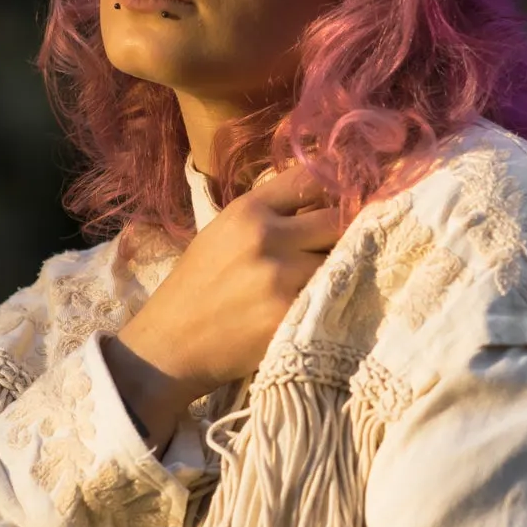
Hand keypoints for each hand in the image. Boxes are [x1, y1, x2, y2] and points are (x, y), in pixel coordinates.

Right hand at [102, 168, 341, 451]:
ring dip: (347, 268)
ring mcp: (281, 278)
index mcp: (247, 211)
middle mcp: (266, 237)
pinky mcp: (291, 316)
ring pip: (343, 261)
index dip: (339, 186)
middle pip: (338, 219)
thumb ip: (269, 214)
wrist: (170, 347)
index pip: (311, 179)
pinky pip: (334, 297)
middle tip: (355, 243)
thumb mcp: (223, 233)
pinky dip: (338, 298)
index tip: (354, 195)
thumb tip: (324, 199)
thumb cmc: (196, 288)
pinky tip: (330, 304)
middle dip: (349, 231)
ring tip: (340, 277)